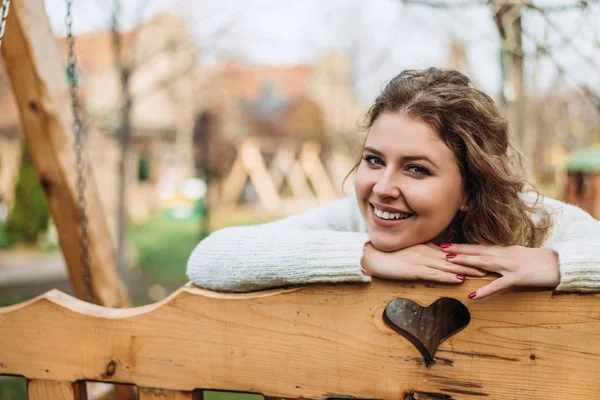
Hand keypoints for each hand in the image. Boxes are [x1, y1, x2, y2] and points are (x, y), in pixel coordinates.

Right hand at [361, 242, 486, 283]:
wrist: (372, 256)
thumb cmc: (390, 255)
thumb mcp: (411, 252)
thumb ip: (425, 253)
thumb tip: (440, 257)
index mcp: (426, 247)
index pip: (452, 252)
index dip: (468, 255)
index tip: (483, 257)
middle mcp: (426, 252)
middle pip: (454, 258)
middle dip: (473, 262)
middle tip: (489, 265)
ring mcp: (421, 261)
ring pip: (448, 266)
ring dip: (465, 270)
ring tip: (481, 273)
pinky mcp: (414, 270)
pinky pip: (434, 274)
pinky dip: (447, 277)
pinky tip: (459, 280)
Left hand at [440, 243, 559, 298]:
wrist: (561, 264)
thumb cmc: (540, 261)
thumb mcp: (519, 256)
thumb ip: (504, 257)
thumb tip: (491, 258)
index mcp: (504, 251)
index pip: (479, 247)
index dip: (463, 245)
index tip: (447, 244)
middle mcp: (504, 255)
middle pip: (477, 251)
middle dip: (458, 250)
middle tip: (440, 248)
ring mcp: (510, 266)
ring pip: (483, 263)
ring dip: (465, 262)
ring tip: (448, 262)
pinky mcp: (518, 278)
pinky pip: (498, 285)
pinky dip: (485, 290)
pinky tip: (473, 295)